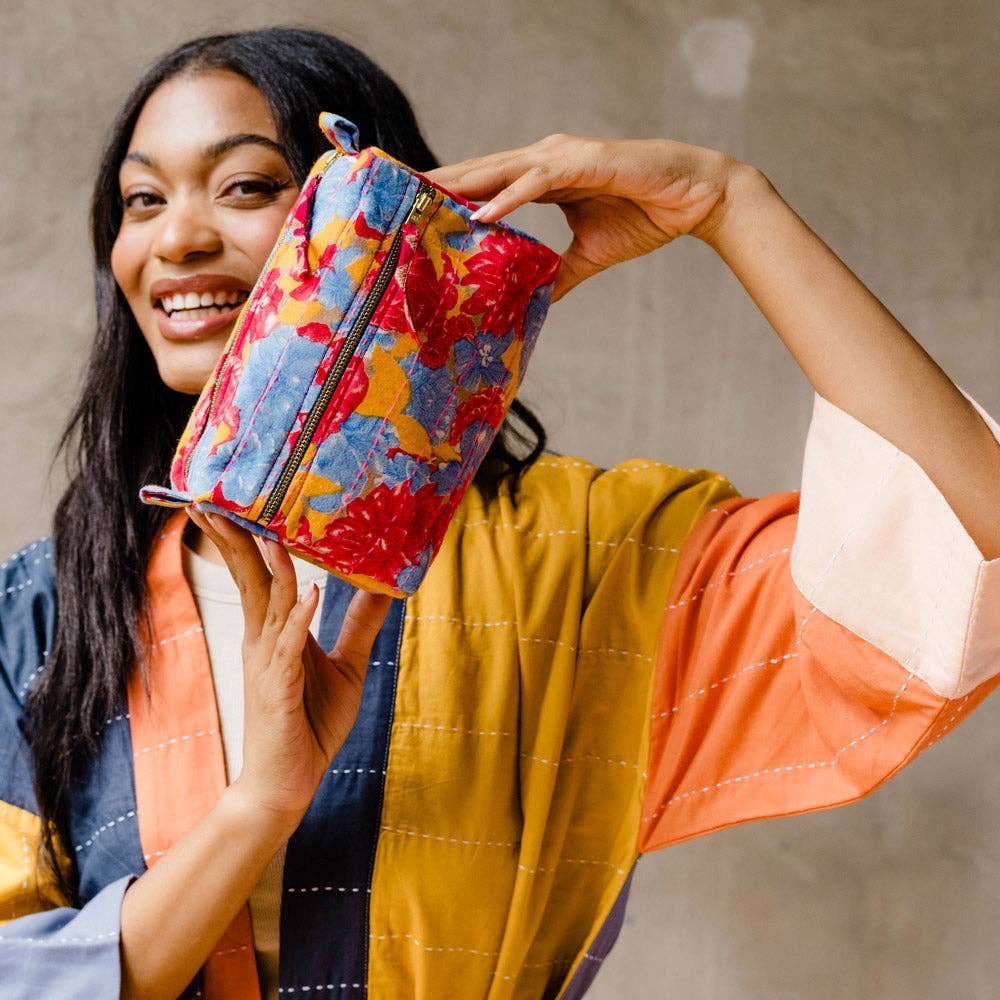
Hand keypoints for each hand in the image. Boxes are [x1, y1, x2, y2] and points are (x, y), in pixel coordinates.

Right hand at [186, 510, 391, 829]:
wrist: (287, 784)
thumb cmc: (310, 724)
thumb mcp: (347, 666)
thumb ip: (359, 625)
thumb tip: (381, 587)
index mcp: (274, 632)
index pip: (260, 575)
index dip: (251, 538)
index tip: (245, 499)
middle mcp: (263, 640)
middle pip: (249, 578)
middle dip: (234, 537)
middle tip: (215, 495)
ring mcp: (267, 663)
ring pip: (268, 603)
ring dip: (271, 564)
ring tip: (267, 526)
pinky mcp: (278, 689)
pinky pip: (289, 648)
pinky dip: (299, 619)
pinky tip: (309, 592)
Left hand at [425, 132, 746, 301]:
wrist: (695, 199)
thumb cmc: (646, 215)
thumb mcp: (591, 253)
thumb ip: (560, 272)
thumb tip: (535, 299)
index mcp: (545, 178)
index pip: (488, 186)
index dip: (452, 194)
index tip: (416, 209)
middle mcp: (547, 161)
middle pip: (482, 172)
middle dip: (441, 183)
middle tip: (398, 197)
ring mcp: (564, 158)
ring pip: (501, 170)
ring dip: (461, 184)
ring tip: (423, 199)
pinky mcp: (586, 163)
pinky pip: (538, 181)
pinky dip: (508, 196)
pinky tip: (481, 213)